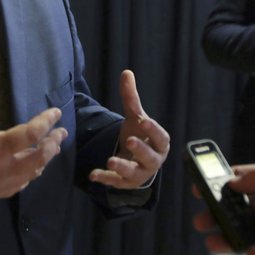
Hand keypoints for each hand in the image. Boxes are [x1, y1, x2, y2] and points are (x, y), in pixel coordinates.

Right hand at [0, 69, 67, 205]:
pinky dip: (29, 174)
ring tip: (52, 147)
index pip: (30, 135)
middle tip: (61, 132)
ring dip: (43, 159)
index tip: (56, 113)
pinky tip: (32, 167)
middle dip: (53, 144)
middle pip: (38, 158)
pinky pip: (19, 186)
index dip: (46, 122)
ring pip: (31, 174)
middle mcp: (1, 170)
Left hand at [89, 70, 169, 188]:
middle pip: (150, 158)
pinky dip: (106, 178)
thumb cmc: (141, 135)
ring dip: (123, 167)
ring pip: (134, 173)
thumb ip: (131, 98)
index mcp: (159, 143)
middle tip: (130, 140)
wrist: (137, 159)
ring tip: (110, 160)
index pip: (161, 137)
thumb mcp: (136, 117)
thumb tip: (126, 72)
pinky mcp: (125, 183)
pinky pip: (116, 182)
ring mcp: (140, 173)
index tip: (145, 120)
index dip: (154, 130)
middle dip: (141, 150)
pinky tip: (93, 174)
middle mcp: (153, 160)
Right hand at [192, 164, 254, 254]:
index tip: (200, 186)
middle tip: (200, 218)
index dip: (219, 183)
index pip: (241, 182)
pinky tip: (253, 252)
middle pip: (236, 210)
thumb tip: (233, 181)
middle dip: (216, 214)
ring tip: (211, 242)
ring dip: (226, 237)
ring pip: (244, 233)